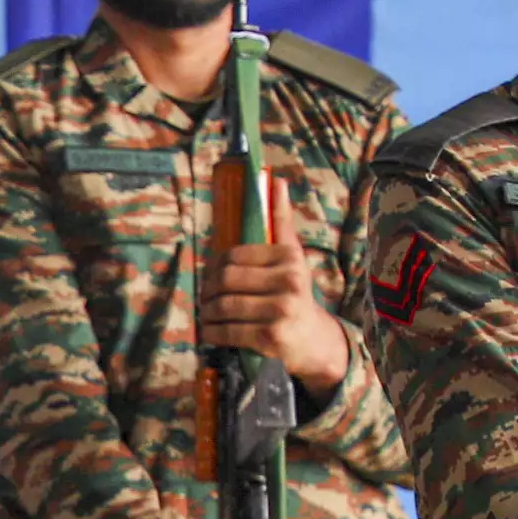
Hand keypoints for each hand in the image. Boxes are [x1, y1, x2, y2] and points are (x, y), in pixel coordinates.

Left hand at [205, 175, 350, 390]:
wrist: (313, 340)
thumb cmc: (294, 292)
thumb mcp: (291, 256)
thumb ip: (279, 220)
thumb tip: (273, 178)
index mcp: (290, 257)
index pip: (233, 255)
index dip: (213, 266)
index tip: (211, 275)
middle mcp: (290, 281)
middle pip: (225, 279)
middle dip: (207, 290)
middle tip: (204, 298)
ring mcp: (281, 310)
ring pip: (223, 306)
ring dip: (207, 313)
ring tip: (207, 314)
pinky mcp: (271, 337)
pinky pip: (227, 331)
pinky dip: (212, 332)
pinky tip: (211, 331)